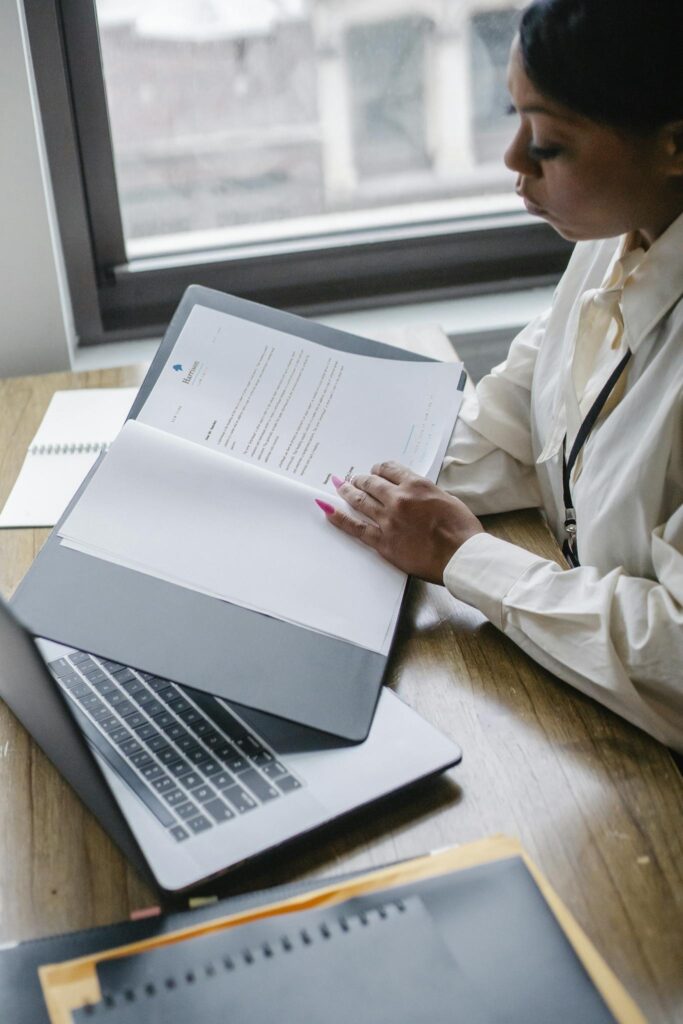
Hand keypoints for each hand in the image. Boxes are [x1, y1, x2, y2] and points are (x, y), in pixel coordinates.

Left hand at [320, 461, 483, 584]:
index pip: (390, 469)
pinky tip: (328, 510)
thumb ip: (426, 494)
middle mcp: (398, 499)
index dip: (380, 469)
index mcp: (416, 485)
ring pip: (360, 500)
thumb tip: (416, 496)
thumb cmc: (461, 530)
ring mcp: (388, 520)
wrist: (460, 556)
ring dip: (347, 491)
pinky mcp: (383, 542)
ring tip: (339, 486)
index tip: (376, 471)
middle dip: (361, 479)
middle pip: (371, 483)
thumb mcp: (447, 500)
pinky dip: (339, 518)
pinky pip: (356, 528)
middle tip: (354, 479)